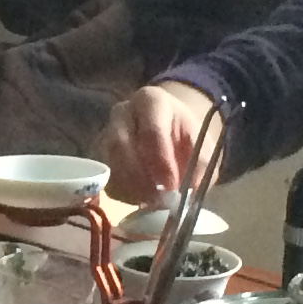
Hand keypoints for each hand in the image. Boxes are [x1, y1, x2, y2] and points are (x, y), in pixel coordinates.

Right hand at [98, 81, 216, 201]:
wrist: (170, 129)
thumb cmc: (185, 135)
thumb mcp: (202, 143)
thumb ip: (200, 165)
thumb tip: (190, 194)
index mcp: (151, 101)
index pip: (151, 131)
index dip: (161, 162)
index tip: (172, 186)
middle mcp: (123, 112)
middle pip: (121, 144)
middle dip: (140, 177)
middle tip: (157, 199)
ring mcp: (107, 131)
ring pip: (110, 162)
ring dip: (130, 187)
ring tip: (150, 202)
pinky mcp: (101, 153)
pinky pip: (106, 176)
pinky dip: (122, 193)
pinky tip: (140, 200)